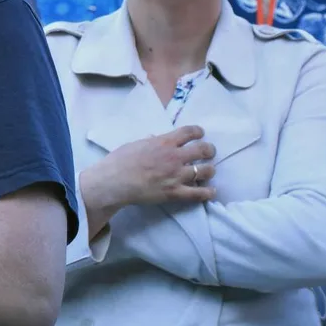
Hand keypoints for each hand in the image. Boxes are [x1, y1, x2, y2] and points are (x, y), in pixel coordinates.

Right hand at [81, 125, 216, 236]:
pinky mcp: (175, 192)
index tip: (200, 134)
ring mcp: (177, 175)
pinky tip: (211, 191)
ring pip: (205, 170)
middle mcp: (175, 157)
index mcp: (164, 142)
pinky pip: (199, 193)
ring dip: (209, 169)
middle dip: (209, 150)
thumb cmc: (119, 161)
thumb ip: (150, 141)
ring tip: (208, 170)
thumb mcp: (135, 144)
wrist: (114, 181)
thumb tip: (156, 137)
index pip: (189, 132)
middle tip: (209, 152)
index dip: (198, 132)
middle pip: (203, 150)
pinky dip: (208, 192)